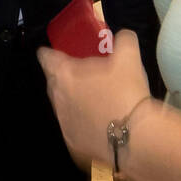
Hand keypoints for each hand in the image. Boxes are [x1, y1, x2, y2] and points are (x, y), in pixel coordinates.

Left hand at [37, 29, 151, 170]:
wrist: (134, 139)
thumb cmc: (127, 93)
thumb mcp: (130, 58)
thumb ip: (124, 41)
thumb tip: (124, 36)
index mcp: (65, 74)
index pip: (46, 58)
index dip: (48, 53)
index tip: (51, 52)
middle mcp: (58, 99)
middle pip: (53, 83)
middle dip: (62, 77)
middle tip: (80, 74)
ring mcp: (63, 123)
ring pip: (62, 106)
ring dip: (72, 100)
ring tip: (91, 99)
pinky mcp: (72, 144)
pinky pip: (73, 128)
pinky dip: (81, 123)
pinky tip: (97, 123)